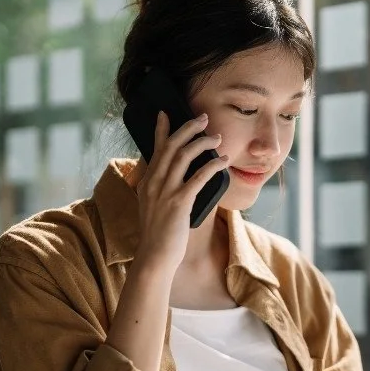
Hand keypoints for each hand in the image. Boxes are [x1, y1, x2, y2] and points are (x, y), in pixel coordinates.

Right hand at [133, 111, 228, 273]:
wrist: (154, 257)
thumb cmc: (158, 235)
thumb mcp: (152, 208)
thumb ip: (159, 191)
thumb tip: (174, 180)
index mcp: (146, 182)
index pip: (154, 149)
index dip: (161, 130)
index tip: (165, 113)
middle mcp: (153, 183)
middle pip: (171, 146)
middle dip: (188, 128)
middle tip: (203, 118)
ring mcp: (165, 192)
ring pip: (183, 156)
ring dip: (202, 143)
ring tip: (217, 137)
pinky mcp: (179, 202)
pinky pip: (198, 177)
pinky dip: (212, 165)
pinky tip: (223, 160)